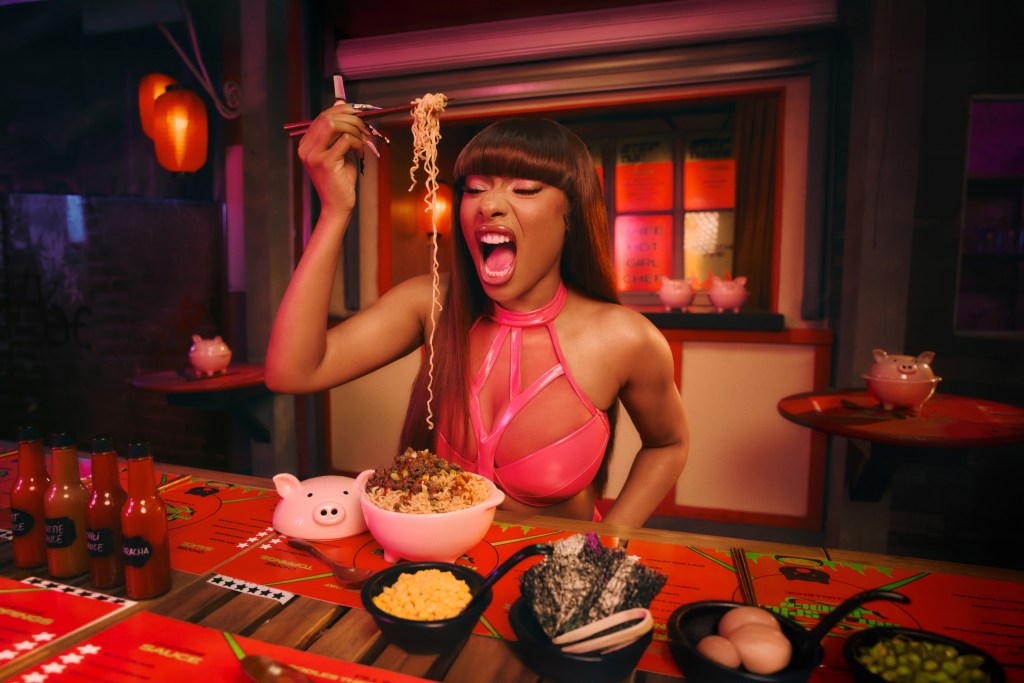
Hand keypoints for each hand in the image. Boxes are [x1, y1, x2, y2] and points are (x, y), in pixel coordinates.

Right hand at [296, 103, 373, 218]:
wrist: (338, 206)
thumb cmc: (341, 179)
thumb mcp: (340, 150)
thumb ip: (340, 130)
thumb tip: (341, 104)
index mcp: (307, 143)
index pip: (323, 116)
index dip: (343, 110)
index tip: (360, 113)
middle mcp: (306, 147)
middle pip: (328, 117)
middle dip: (352, 119)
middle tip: (366, 128)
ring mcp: (313, 155)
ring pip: (335, 125)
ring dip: (355, 130)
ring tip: (363, 143)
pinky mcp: (325, 162)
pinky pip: (345, 140)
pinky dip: (357, 143)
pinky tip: (360, 154)